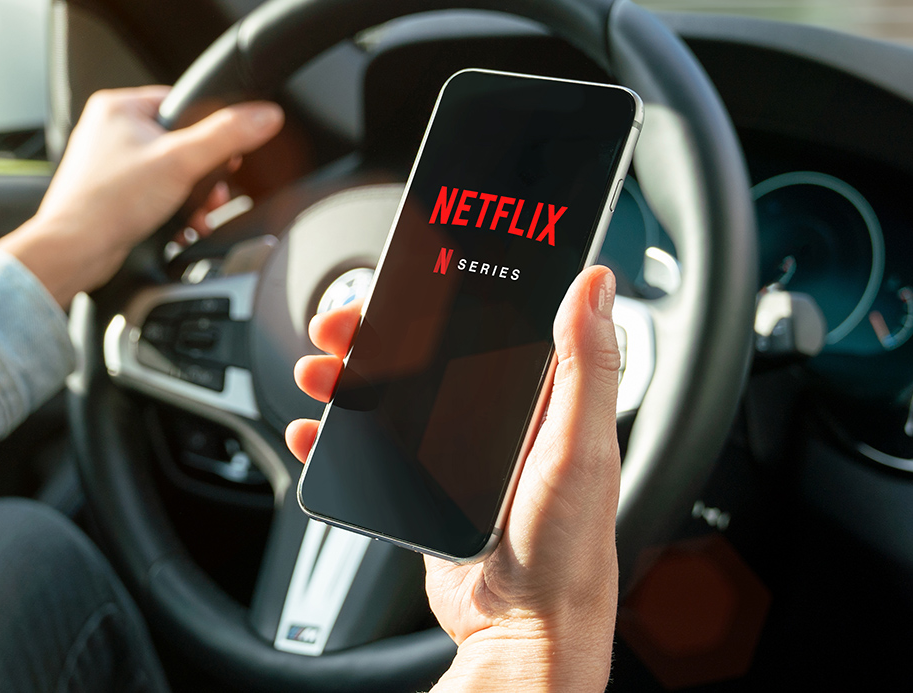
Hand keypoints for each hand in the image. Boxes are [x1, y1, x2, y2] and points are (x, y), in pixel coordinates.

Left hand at [0, 86, 282, 304]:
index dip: (209, 132)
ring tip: (199, 215)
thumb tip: (264, 115)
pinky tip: (182, 227)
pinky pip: (154, 195)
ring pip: (169, 173)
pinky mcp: (111, 195)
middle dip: (203, 175)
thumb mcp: (181, 162)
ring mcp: (108, 164)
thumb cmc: (107, 204)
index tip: (224, 155)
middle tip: (213, 192)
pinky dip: (172, 210)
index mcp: (118, 107)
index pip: (182, 105)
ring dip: (191, 197)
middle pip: (179, 143)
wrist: (74, 252)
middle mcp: (109, 131)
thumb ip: (227, 136)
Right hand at [288, 266, 621, 691]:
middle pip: (421, 357)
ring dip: (345, 380)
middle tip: (337, 328)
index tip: (401, 282)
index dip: (438, 298)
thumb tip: (595, 284)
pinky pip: (372, 452)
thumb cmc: (568, 548)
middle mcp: (494, 419)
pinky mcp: (424, 490)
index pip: (482, 325)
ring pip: (388, 398)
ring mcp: (455, 454)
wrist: (525, 631)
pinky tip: (316, 433)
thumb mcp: (580, 447)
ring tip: (317, 377)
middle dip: (372, 337)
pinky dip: (337, 439)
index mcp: (537, 398)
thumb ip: (587, 365)